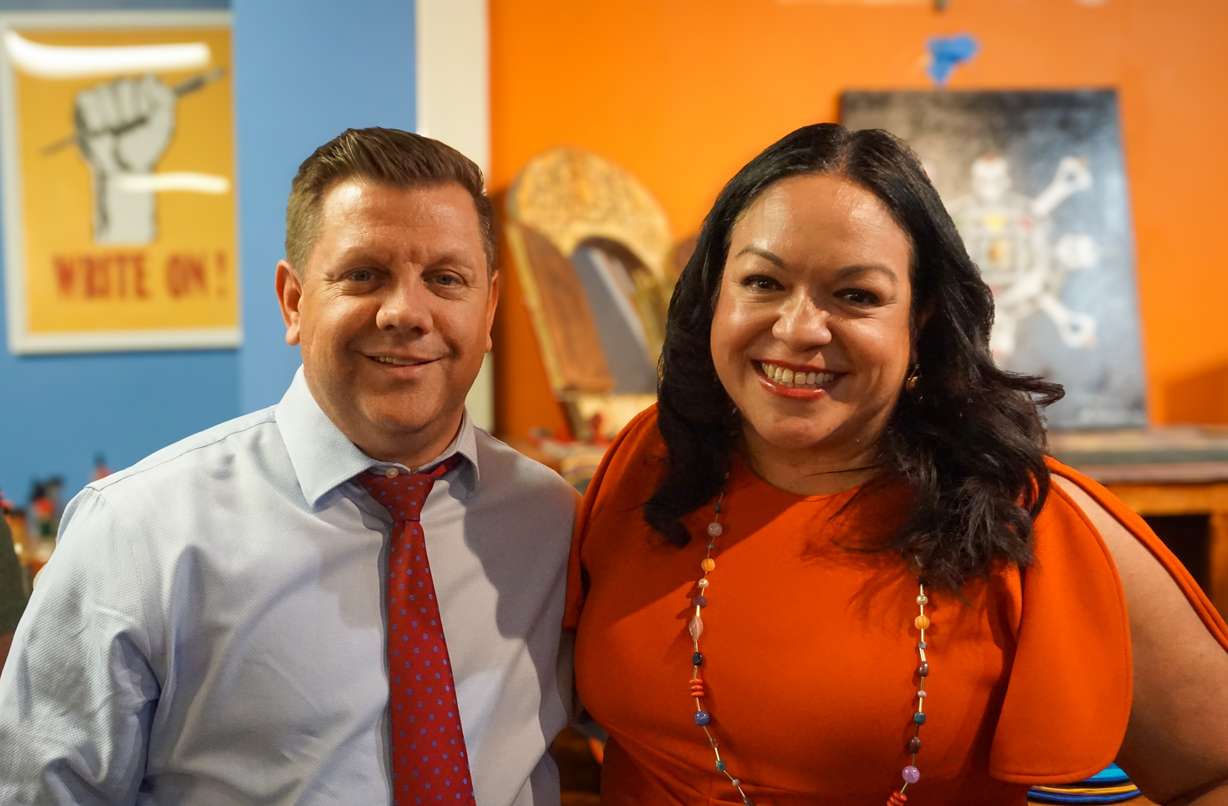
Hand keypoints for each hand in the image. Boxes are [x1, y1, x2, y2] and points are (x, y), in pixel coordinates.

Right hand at [74, 75, 175, 243]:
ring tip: (116, 130)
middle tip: (130, 126)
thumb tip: (156, 79)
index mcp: (146, 93)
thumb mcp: (163, 128)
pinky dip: (95, 115)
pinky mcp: (85, 102)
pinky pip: (87, 98)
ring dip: (112, 114)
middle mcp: (125, 90)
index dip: (147, 97)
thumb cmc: (146, 148)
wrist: (125, 168)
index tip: (146, 116)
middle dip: (129, 109)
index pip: (149, 79)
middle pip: (125, 84)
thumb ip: (165, 102)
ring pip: (104, 89)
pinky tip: (103, 129)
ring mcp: (104, 94)